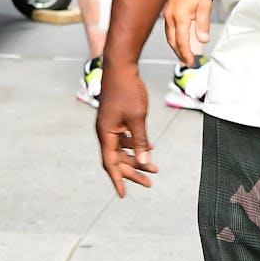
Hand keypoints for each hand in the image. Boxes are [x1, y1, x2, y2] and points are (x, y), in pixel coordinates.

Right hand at [97, 63, 157, 196]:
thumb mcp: (138, 118)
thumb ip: (141, 142)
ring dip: (136, 159)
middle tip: (150, 183)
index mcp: (106, 134)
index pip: (110, 164)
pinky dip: (135, 146)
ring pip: (122, 149)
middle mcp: (105, 132)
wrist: (121, 65)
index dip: (118, 180)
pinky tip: (149, 149)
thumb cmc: (128, 90)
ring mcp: (109, 125)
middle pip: (117, 159)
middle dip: (133, 171)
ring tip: (154, 168)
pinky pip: (124, 138)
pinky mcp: (115, 118)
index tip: (123, 195)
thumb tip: (145, 162)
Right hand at [163, 0, 212, 64]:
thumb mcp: (205, 5)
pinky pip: (169, 31)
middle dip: (180, 54)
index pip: (181, 41)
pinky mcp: (167, 14)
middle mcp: (170, 17)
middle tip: (188, 63)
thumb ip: (203, 23)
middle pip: (173, 42)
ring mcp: (167, 15)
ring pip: (169, 37)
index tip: (191, 62)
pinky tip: (180, 44)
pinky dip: (174, 40)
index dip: (186, 54)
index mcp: (179, 16)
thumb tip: (203, 40)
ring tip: (184, 57)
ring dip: (176, 48)